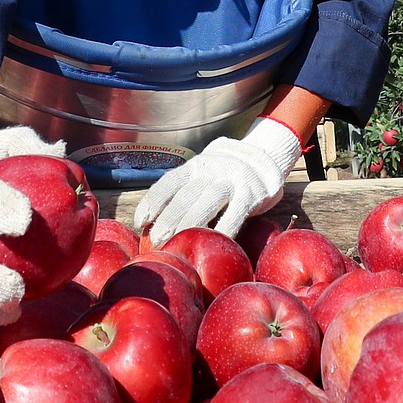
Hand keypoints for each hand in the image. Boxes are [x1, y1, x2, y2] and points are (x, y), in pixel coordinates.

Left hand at [133, 117, 302, 246]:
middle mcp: (210, 170)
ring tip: (177, 243)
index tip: (140, 221)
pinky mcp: (251, 194)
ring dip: (190, 224)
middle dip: (168, 218)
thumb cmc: (221, 177)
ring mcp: (231, 181)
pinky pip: (235, 215)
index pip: (169, 182)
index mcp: (193, 166)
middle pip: (185, 195)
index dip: (152, 201)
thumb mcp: (202, 175)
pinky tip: (212, 243)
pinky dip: (223, 231)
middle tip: (156, 240)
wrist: (263, 159)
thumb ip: (184, 193)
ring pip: (207, 203)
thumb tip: (152, 225)